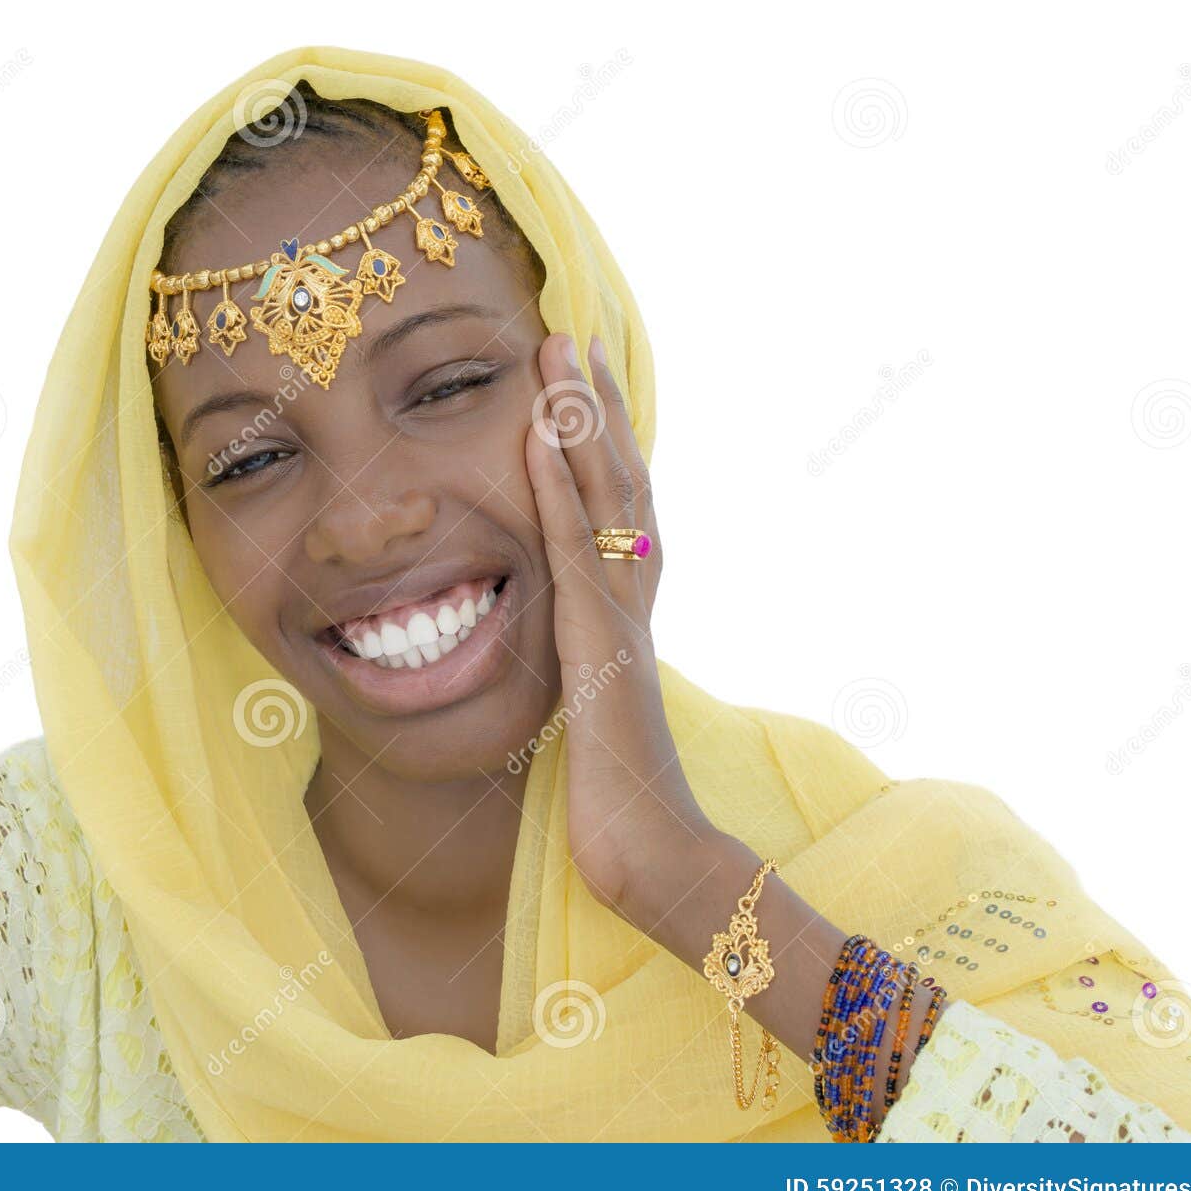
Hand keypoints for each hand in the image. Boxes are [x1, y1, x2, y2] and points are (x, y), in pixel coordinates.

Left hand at [523, 331, 717, 923]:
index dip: (601, 440)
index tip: (580, 381)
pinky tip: (535, 439)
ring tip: (558, 354)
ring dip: (580, 423)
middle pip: (619, 482)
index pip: (618, 505)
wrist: (655, 856)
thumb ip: (590, 659)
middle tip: (571, 335)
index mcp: (629, 609)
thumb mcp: (596, 706)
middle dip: (595, 407)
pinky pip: (572, 555)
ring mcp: (621, 618)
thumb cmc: (622, 795)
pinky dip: (554, 492)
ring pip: (604, 500)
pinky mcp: (598, 646)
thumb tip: (573, 638)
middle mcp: (634, 599)